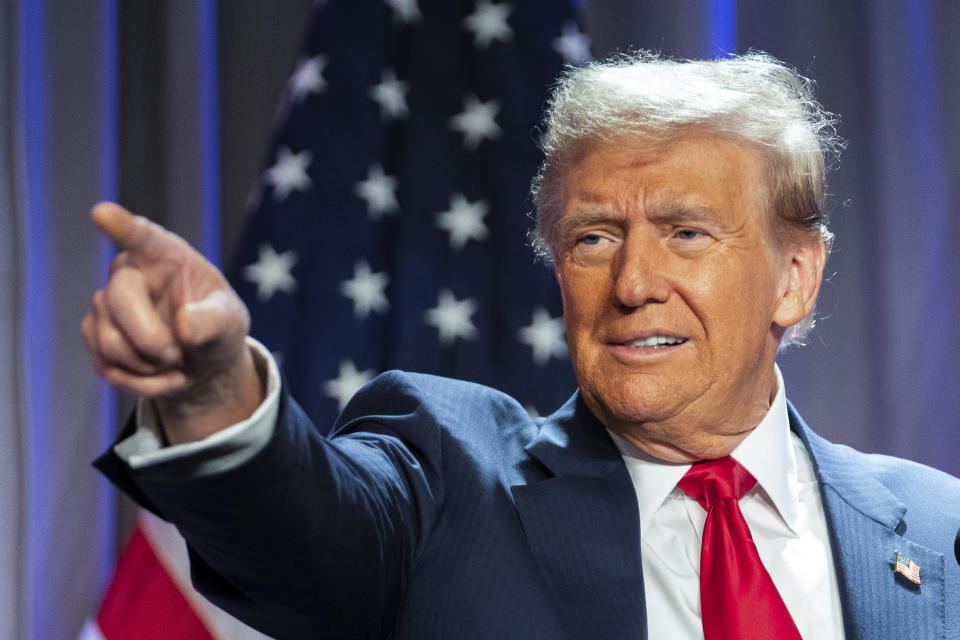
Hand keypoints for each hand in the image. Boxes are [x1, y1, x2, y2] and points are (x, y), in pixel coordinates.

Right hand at [82, 202, 263, 442]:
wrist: (202, 363)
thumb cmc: (217, 328)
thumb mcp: (230, 323)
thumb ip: (213, 320)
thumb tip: (183, 325)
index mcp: (166, 256)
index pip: (141, 237)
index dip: (122, 226)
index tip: (102, 213)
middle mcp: (129, 273)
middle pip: (118, 300)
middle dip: (150, 338)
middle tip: (177, 354)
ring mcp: (106, 304)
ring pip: (110, 341)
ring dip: (149, 366)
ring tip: (177, 364)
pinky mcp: (95, 336)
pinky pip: (107, 366)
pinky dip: (141, 383)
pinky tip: (166, 378)